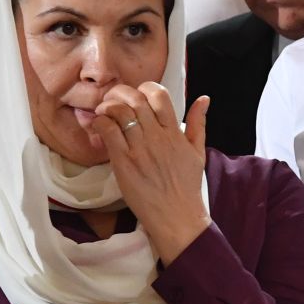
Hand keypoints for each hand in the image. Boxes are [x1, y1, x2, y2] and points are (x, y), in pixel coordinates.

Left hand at [93, 84, 209, 263]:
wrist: (176, 215)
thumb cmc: (186, 186)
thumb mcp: (198, 151)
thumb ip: (198, 123)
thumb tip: (204, 99)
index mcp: (175, 132)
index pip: (160, 96)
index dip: (146, 88)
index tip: (138, 95)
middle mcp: (157, 137)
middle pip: (136, 99)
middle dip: (121, 93)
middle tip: (114, 100)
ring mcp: (140, 148)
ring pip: (120, 111)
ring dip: (108, 106)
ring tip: (104, 112)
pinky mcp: (123, 162)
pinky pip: (108, 131)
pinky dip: (100, 122)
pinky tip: (99, 127)